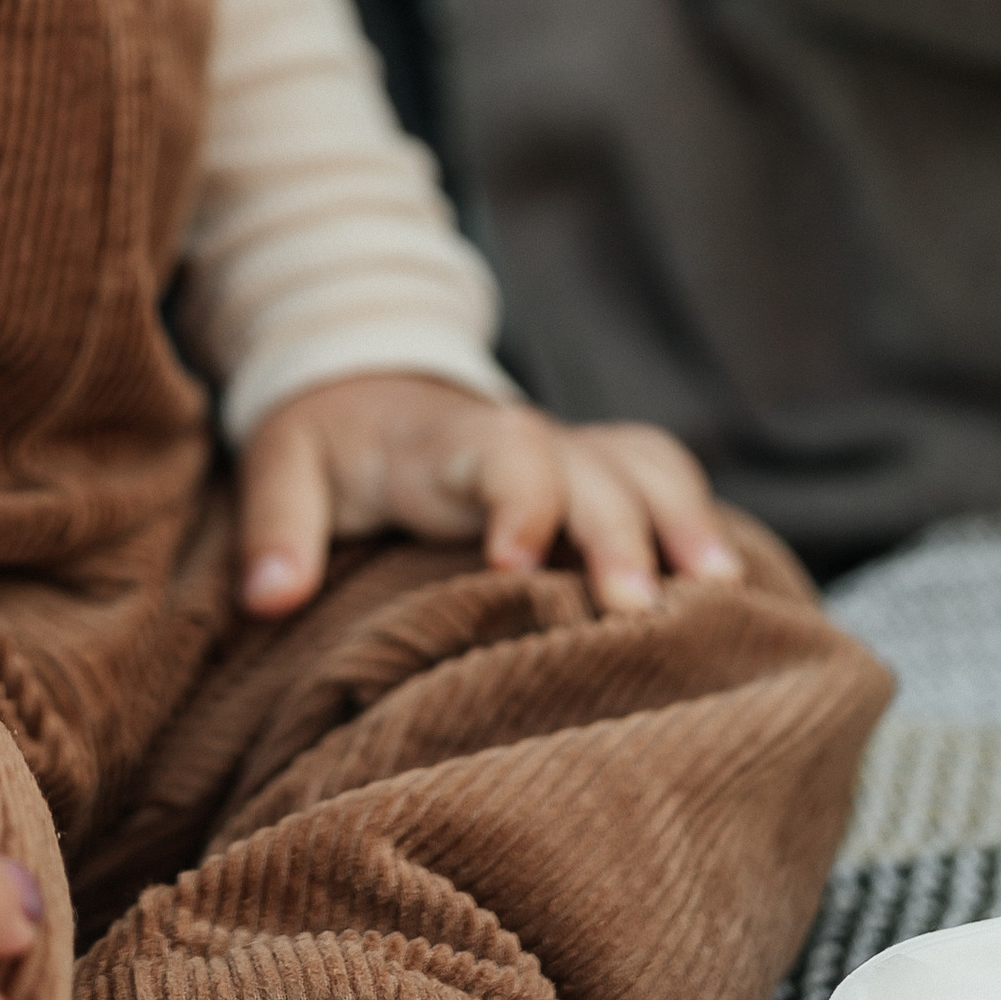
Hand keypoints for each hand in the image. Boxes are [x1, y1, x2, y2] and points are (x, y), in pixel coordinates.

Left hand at [238, 372, 745, 617]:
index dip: (518, 501)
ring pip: (646, 467)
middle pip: (592, 471)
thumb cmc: (329, 442)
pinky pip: (664, 479)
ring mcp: (570, 455)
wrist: (368, 386)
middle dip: (618, 536)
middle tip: (636, 613)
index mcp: (448, 441)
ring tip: (718, 595)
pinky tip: (731, 590)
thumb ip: (276, 529)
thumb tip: (269, 597)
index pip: (502, 452)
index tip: (513, 567)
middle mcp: (524, 440)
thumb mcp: (281, 465)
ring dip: (685, 522)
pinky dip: (700, 519)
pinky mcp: (595, 473)